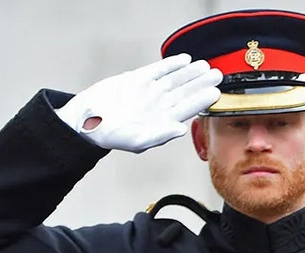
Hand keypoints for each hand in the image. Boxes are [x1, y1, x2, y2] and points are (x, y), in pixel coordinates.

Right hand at [56, 54, 221, 152]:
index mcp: (163, 120)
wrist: (86, 120)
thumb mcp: (137, 140)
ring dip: (189, 72)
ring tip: (204, 65)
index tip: (216, 92)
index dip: (202, 100)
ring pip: (174, 79)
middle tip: (218, 74)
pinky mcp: (136, 80)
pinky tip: (184, 59)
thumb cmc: (111, 136)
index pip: (188, 108)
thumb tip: (181, 129)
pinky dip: (170, 64)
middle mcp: (159, 105)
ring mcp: (149, 91)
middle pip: (185, 92)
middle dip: (201, 83)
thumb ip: (160, 135)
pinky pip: (157, 70)